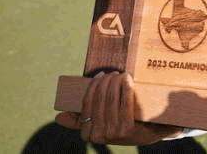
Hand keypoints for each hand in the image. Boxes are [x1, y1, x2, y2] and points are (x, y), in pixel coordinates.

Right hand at [55, 72, 182, 145]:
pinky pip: (125, 103)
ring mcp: (113, 132)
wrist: (148, 135)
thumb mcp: (99, 126)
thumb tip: (58, 117)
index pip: (86, 104)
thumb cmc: (121, 127)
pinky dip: (126, 88)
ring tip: (120, 74)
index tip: (100, 75)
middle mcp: (98, 135)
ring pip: (111, 99)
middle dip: (106, 82)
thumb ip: (79, 122)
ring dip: (116, 82)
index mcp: (87, 134)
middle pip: (100, 99)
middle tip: (113, 73)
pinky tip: (127, 79)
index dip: (93, 86)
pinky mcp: (128, 128)